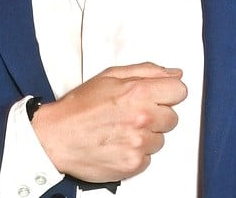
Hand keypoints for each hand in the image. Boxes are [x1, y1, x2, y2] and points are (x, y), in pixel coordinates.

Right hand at [30, 62, 186, 182]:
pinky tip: (118, 144)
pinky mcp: (134, 164)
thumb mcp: (109, 76)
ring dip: (145, 136)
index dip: (167, 93)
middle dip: (156, 115)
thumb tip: (174, 74)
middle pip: (172, 117)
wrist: (56, 137)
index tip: (157, 97)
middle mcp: (142, 117)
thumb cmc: (78, 107)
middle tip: (131, 114)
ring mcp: (139, 143)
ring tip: (120, 130)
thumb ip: (146, 72)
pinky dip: (136, 153)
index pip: (179, 91)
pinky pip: (148, 158)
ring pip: (160, 139)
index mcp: (137, 92)